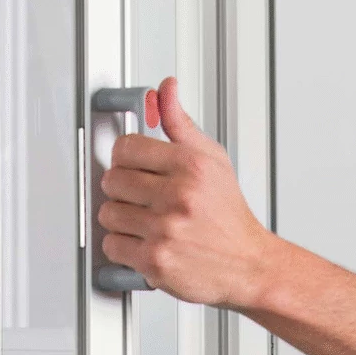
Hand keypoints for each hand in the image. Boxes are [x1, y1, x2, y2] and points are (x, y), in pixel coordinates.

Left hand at [99, 77, 280, 308]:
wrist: (248, 265)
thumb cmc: (228, 216)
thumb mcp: (213, 160)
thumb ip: (181, 124)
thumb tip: (166, 89)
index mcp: (190, 166)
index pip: (126, 148)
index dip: (125, 158)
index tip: (132, 166)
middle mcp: (178, 196)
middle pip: (112, 180)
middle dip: (122, 190)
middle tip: (141, 197)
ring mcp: (164, 230)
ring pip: (108, 214)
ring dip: (121, 219)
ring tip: (144, 221)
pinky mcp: (155, 261)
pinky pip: (112, 246)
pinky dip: (123, 247)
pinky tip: (144, 242)